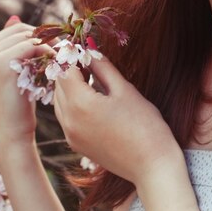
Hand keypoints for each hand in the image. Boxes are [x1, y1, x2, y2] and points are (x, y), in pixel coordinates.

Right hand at [0, 16, 54, 148]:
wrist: (11, 132)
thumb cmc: (16, 104)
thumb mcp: (12, 71)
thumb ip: (11, 46)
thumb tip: (15, 17)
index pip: (15, 30)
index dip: (38, 36)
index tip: (56, 47)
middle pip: (22, 30)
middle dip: (45, 39)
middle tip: (64, 51)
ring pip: (29, 37)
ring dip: (49, 46)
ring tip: (62, 59)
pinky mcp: (0, 63)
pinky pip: (33, 46)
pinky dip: (49, 53)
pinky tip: (58, 64)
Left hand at [53, 52, 180, 184]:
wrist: (152, 165)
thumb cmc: (145, 124)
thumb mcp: (125, 90)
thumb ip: (103, 68)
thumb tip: (90, 51)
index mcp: (80, 104)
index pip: (64, 70)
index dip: (72, 55)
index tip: (82, 45)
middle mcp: (69, 121)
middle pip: (59, 85)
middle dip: (70, 68)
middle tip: (87, 55)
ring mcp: (71, 136)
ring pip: (59, 101)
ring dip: (70, 85)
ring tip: (91, 74)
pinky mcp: (77, 145)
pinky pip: (66, 116)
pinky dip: (73, 102)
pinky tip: (92, 95)